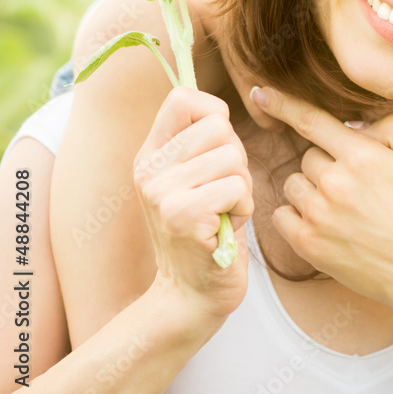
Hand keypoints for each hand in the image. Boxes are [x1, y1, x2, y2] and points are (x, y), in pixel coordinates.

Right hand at [133, 87, 253, 322]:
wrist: (189, 297)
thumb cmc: (206, 230)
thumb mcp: (190, 180)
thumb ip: (198, 143)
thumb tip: (220, 108)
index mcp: (150, 154)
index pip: (181, 97)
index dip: (213, 112)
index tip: (218, 145)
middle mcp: (149, 170)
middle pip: (218, 125)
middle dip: (236, 156)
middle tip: (222, 190)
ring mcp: (162, 193)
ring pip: (232, 156)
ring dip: (241, 185)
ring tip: (223, 210)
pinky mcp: (183, 217)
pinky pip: (236, 187)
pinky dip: (243, 207)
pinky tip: (225, 227)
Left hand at [259, 87, 392, 309]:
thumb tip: (353, 125)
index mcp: (363, 156)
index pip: (311, 119)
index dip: (283, 103)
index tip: (260, 92)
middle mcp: (335, 183)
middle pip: (309, 155)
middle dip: (328, 163)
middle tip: (358, 186)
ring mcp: (319, 215)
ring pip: (294, 183)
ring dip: (312, 189)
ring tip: (344, 207)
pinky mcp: (308, 245)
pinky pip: (282, 215)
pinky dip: (296, 214)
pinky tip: (324, 222)